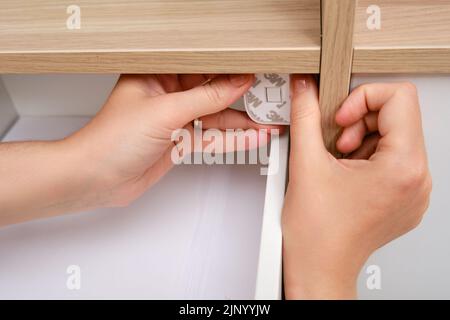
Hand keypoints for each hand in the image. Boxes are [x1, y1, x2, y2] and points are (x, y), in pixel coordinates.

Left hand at [0, 74, 280, 225]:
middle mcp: (167, 96)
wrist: (96, 179)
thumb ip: (205, 98)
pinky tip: (250, 137)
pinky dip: (230, 139)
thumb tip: (235, 84)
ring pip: (215, 118)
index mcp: (158, 75)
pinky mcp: (179, 143)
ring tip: (268, 122)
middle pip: (212, 93)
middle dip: (241, 98)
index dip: (229, 69)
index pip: (201, 67)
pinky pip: (210, 138)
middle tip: (268, 99)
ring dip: (241, 122)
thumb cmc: (110, 139)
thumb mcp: (163, 111)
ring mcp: (175, 121)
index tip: (256, 72)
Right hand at [282, 75, 431, 298]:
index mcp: (403, 167)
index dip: (363, 97)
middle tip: (337, 144)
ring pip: (396, 137)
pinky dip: (369, 156)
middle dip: (361, 122)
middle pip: (399, 116)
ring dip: (363, 140)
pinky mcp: (407, 198)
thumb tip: (305, 89)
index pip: (400, 97)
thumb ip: (305, 116)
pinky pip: (396, 158)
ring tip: (340, 162)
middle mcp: (418, 179)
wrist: (320, 267)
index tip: (340, 117)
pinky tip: (347, 174)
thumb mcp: (305, 163)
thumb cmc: (317, 233)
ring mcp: (415, 191)